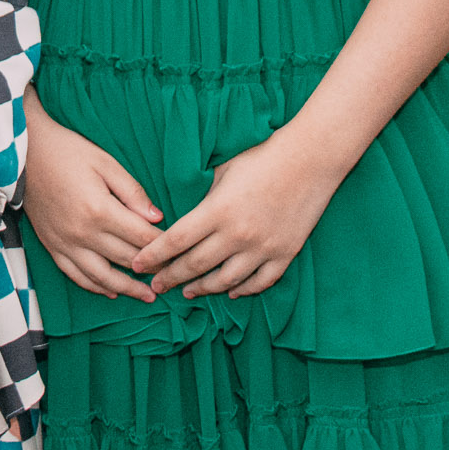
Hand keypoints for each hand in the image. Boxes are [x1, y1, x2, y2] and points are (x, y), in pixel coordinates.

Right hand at [22, 109, 161, 300]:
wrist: (23, 154)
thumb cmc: (67, 151)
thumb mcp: (105, 162)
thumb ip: (133, 192)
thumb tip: (157, 218)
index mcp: (100, 210)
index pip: (142, 237)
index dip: (164, 247)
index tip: (179, 252)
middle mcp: (83, 234)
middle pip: (127, 259)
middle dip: (153, 269)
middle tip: (173, 276)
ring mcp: (66, 244)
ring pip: (103, 277)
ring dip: (128, 289)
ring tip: (149, 296)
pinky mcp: (52, 247)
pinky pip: (76, 276)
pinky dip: (96, 287)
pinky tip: (111, 291)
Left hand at [129, 137, 342, 298]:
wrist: (310, 159)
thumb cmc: (262, 157)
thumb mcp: (222, 171)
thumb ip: (203, 198)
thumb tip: (181, 214)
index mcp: (217, 210)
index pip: (176, 240)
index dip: (154, 256)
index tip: (139, 265)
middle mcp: (238, 234)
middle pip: (196, 265)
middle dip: (172, 277)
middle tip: (156, 285)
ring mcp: (263, 248)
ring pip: (226, 281)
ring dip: (203, 288)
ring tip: (189, 291)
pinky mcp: (285, 254)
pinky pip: (259, 282)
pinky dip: (242, 290)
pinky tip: (231, 292)